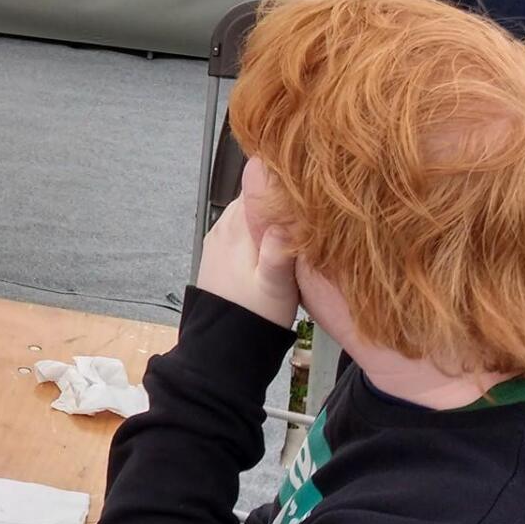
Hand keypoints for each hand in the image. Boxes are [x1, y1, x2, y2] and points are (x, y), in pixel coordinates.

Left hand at [196, 193, 299, 328]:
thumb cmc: (254, 315)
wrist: (223, 340)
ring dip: (267, 212)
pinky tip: (273, 239)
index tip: (305, 186)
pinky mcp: (218, 250)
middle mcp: (223, 227)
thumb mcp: (276, 287)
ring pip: (247, 211)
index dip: (281, 183)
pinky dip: (256, 226)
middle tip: (306, 204)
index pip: (257, 186)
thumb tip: (285, 221)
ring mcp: (218, 238)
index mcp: (237, 229)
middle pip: (253, 196)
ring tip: (293, 221)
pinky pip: (239, 225)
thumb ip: (279, 253)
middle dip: (277, 197)